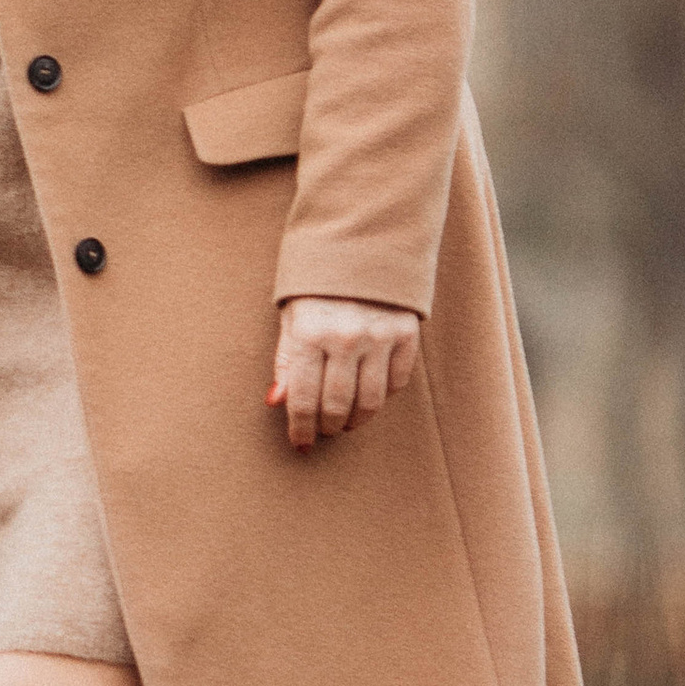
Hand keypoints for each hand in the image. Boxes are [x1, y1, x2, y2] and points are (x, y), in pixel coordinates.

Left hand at [269, 295, 418, 450]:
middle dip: (326, 426)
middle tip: (322, 431)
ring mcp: (379, 337)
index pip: (303, 399)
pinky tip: (368, 394)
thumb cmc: (317, 285)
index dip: (301, 428)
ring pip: (370, 401)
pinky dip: (382, 395)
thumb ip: (286, 360)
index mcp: (309, 333)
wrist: (363, 242)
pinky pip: (396, 382)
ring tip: (344, 421)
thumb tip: (277, 402)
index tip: (300, 443)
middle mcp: (346, 338)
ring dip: (355, 420)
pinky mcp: (406, 333)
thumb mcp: (291, 317)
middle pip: (337, 405)